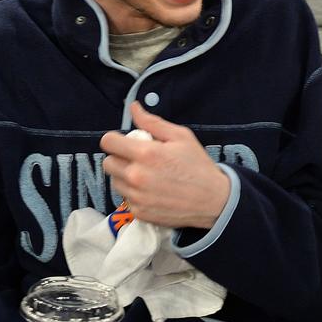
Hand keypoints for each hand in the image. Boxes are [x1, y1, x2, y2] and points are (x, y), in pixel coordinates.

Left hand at [101, 102, 231, 230]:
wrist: (213, 200)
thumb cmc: (198, 166)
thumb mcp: (181, 137)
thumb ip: (153, 122)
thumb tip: (134, 108)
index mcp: (145, 154)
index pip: (108, 142)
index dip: (115, 139)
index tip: (124, 142)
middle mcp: (136, 176)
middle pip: (108, 163)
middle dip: (119, 158)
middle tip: (137, 159)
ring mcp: (136, 197)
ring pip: (115, 182)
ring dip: (125, 177)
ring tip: (145, 176)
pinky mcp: (139, 213)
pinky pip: (125, 199)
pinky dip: (134, 194)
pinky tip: (151, 191)